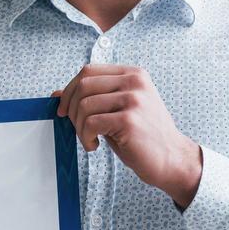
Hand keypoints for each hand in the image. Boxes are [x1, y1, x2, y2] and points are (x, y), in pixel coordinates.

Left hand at [52, 64, 202, 209]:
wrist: (171, 158)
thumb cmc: (142, 136)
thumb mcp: (117, 110)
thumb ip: (92, 98)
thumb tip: (56, 94)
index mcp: (133, 74)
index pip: (88, 71)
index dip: (70, 90)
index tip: (64, 110)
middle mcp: (135, 82)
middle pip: (83, 85)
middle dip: (71, 109)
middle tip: (77, 128)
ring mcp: (134, 99)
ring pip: (84, 105)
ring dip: (79, 127)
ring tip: (89, 139)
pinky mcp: (129, 120)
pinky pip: (90, 123)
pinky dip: (85, 137)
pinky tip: (95, 145)